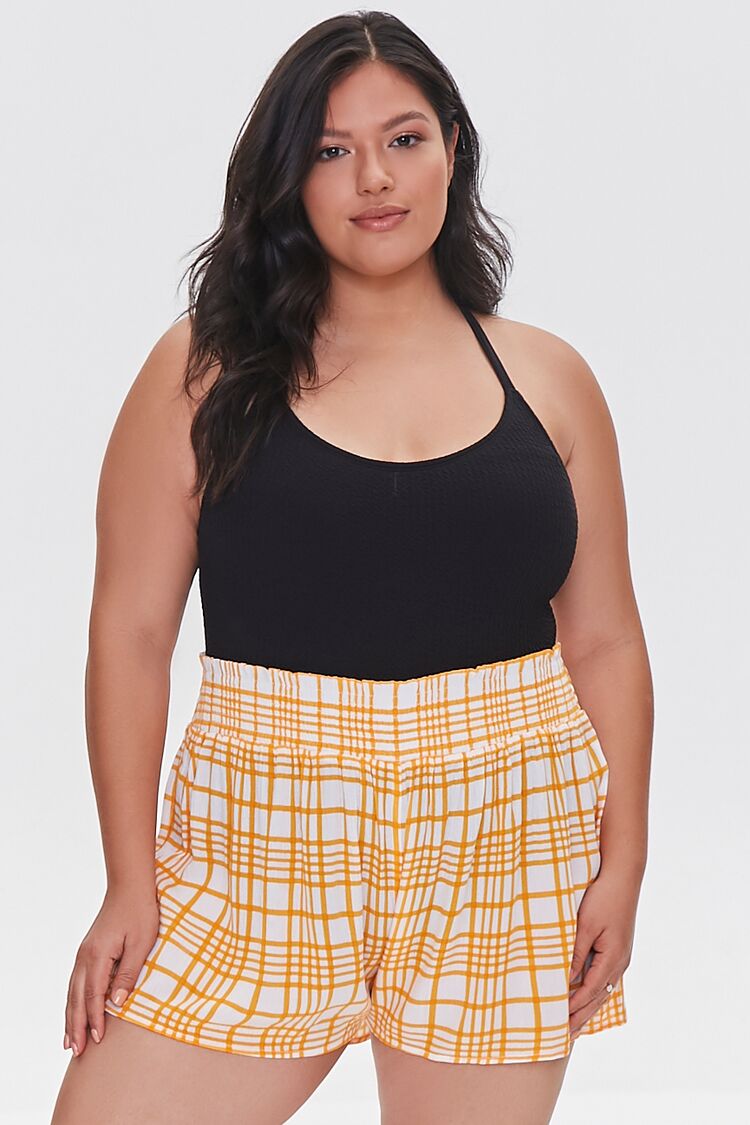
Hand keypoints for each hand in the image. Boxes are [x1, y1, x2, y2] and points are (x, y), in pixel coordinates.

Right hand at [64, 885, 158, 1057]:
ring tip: (68, 1041)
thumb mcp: (142, 942)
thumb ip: (129, 972)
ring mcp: (84, 953)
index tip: (96, 1041)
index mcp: (98, 955)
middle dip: (76, 1026)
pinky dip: (72, 1001)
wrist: (129, 886)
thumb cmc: (140, 912)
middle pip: (77, 998)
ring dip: (70, 1017)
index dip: (95, 1019)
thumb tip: (117, 1002)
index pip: (94, 995)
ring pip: (72, 992)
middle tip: (75, 1052)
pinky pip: (75, 982)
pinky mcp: (87, 950)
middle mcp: (85, 956)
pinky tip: (73, 1012)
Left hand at [568, 867, 636, 1038]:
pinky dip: (594, 993)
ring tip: (575, 1025)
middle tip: (564, 1036)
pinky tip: (588, 998)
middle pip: (598, 998)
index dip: (572, 1008)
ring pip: (603, 990)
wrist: (623, 877)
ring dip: (589, 1008)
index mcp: (613, 959)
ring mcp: (622, 957)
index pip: (589, 992)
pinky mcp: (619, 950)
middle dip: (581, 1017)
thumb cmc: (602, 898)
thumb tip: (566, 981)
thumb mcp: (584, 926)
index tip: (557, 1023)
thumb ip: (576, 954)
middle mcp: (620, 963)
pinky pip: (605, 978)